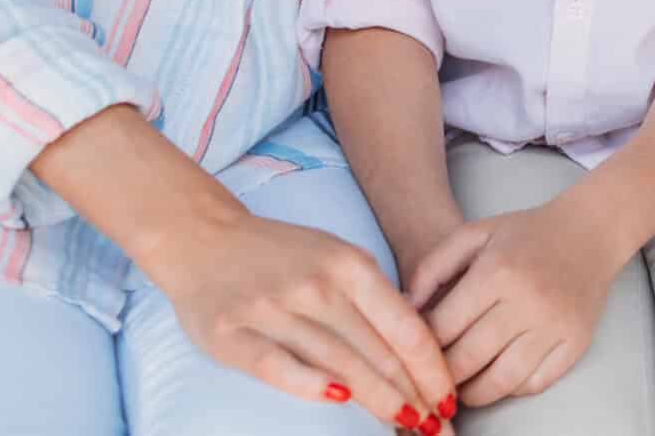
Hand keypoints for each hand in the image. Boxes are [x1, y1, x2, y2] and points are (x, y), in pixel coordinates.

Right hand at [149, 206, 456, 431]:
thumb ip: (373, 296)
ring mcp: (273, 309)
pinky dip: (309, 383)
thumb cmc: (281, 255)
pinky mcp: (232, 334)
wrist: (203, 237)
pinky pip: (277, 365)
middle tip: (439, 426)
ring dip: (379, 399)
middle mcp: (316, 285)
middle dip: (415, 395)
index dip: (432, 368)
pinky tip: (339, 401)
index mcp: (348, 265)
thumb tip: (417, 346)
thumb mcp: (337, 256)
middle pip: (378, 351)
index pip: (404, 326)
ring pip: (339, 362)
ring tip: (409, 424)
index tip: (452, 398)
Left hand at [407, 200, 615, 410]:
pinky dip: (511, 389)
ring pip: (500, 381)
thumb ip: (432, 267)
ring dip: (472, 392)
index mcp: (497, 272)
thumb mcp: (474, 234)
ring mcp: (555, 326)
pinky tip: (497, 378)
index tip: (414, 351)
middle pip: (468, 359)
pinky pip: (535, 383)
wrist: (590, 231)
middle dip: (442, 375)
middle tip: (432, 377)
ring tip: (459, 387)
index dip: (421, 346)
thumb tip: (405, 310)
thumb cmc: (526, 233)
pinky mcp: (576, 342)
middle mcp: (527, 301)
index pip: (444, 327)